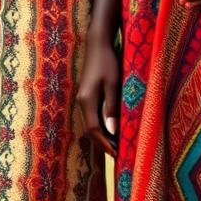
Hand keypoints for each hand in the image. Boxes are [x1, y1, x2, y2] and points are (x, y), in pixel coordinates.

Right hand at [76, 34, 118, 156]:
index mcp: (87, 100)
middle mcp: (81, 102)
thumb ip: (112, 106)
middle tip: (118, 155)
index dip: (105, 144)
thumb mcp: (113, 84)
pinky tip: (111, 128)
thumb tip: (112, 130)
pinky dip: (101, 125)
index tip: (117, 155)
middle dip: (103, 143)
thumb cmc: (107, 62)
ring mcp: (82, 98)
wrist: (97, 44)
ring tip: (116, 145)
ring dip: (102, 136)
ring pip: (91, 123)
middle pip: (90, 129)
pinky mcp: (86, 95)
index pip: (94, 129)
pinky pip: (92, 116)